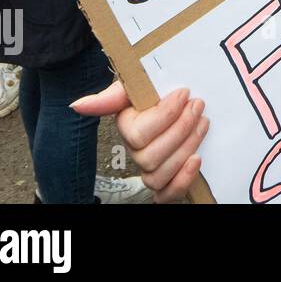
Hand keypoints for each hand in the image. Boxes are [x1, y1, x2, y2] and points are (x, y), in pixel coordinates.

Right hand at [72, 81, 208, 202]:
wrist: (188, 98)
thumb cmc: (160, 92)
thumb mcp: (138, 85)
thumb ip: (112, 96)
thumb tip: (77, 105)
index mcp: (128, 129)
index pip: (138, 135)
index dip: (164, 115)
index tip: (183, 94)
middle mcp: (137, 153)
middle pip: (149, 158)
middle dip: (180, 129)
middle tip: (197, 106)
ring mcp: (152, 168)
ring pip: (158, 175)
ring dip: (186, 148)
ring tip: (203, 123)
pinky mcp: (169, 181)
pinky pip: (166, 195)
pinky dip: (182, 181)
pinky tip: (196, 160)